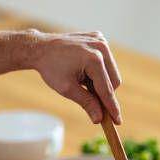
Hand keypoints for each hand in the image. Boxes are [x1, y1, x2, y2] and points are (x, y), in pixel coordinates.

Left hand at [0, 30, 121, 124]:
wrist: (41, 48)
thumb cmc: (51, 68)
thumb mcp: (67, 89)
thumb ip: (86, 103)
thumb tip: (99, 119)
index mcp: (94, 59)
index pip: (107, 89)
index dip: (111, 107)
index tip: (118, 121)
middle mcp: (101, 47)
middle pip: (114, 81)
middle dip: (104, 93)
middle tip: (88, 96)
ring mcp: (101, 40)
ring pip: (112, 72)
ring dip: (101, 81)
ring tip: (82, 80)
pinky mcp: (99, 38)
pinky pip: (106, 62)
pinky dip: (98, 70)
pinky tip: (83, 70)